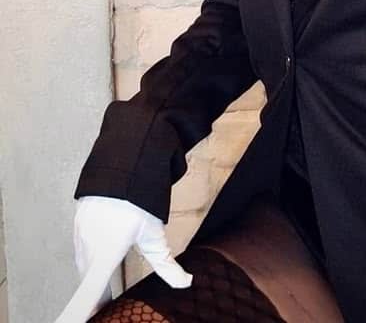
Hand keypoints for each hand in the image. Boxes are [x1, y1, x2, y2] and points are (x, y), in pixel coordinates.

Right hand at [52, 195, 192, 322]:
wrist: (123, 163)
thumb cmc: (140, 200)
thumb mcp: (154, 235)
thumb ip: (166, 265)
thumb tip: (186, 283)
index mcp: (105, 254)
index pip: (89, 293)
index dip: (80, 311)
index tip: (74, 322)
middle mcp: (89, 247)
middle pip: (89, 281)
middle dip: (95, 295)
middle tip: (106, 306)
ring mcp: (80, 235)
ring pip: (85, 265)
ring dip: (93, 276)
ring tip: (104, 286)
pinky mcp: (78, 223)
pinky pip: (81, 248)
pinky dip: (90, 257)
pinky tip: (101, 252)